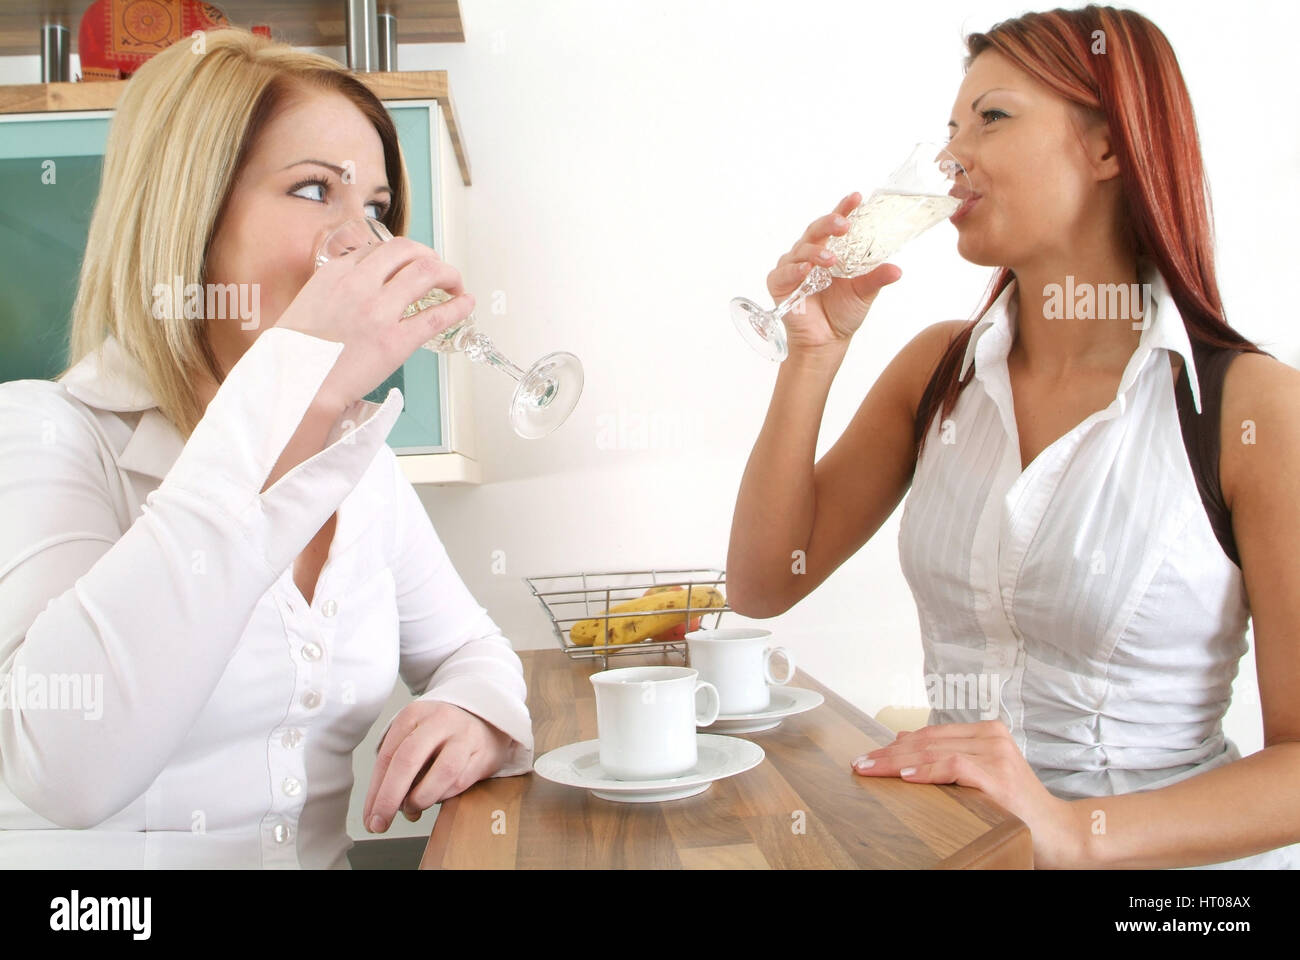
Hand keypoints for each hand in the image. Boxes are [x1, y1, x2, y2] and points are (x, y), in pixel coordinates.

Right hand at [273, 235, 475, 410]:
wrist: (297, 385)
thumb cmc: (297, 353)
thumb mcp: (307, 303)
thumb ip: (334, 289)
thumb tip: (355, 288)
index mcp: (335, 273)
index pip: (379, 249)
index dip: (402, 255)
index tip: (410, 265)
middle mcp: (359, 284)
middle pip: (407, 251)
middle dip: (429, 255)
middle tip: (437, 269)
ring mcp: (379, 311)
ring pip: (427, 273)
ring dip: (448, 274)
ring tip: (455, 284)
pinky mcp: (396, 341)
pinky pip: (437, 315)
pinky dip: (458, 306)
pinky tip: (466, 304)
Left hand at [363, 701, 513, 832]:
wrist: (484, 723)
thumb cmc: (441, 736)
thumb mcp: (414, 738)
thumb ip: (397, 768)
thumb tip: (381, 809)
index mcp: (414, 714)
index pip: (387, 755)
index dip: (375, 791)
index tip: (370, 817)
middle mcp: (439, 721)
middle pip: (408, 760)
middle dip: (390, 797)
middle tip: (380, 823)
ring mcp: (464, 736)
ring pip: (441, 773)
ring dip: (421, 800)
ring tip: (413, 809)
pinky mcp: (483, 753)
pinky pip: (460, 782)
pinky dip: (443, 797)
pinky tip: (436, 797)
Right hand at [766, 192, 901, 360]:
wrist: (826, 340)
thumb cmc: (843, 312)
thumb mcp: (864, 292)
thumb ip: (876, 278)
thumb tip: (897, 270)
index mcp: (832, 248)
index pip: (836, 223)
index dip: (844, 209)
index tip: (856, 197)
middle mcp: (810, 252)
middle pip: (816, 230)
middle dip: (829, 223)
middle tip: (843, 224)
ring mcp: (793, 266)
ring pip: (801, 250)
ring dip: (815, 251)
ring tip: (830, 259)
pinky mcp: (779, 283)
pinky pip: (784, 273)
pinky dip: (794, 270)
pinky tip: (805, 270)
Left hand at [850, 719, 1087, 867]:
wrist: (1059, 833)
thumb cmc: (1018, 808)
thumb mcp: (979, 777)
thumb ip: (947, 758)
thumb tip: (903, 743)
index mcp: (986, 733)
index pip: (930, 735)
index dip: (895, 745)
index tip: (868, 756)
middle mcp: (991, 737)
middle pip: (928, 741)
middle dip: (889, 753)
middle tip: (861, 764)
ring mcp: (996, 754)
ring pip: (934, 751)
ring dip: (898, 761)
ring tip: (872, 769)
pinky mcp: (998, 775)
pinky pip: (954, 766)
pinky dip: (928, 770)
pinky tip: (905, 776)